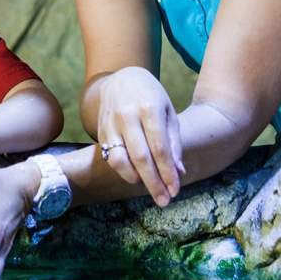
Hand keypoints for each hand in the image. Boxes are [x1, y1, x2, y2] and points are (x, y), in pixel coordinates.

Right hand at [96, 66, 183, 205]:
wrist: (121, 78)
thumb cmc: (151, 97)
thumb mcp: (168, 113)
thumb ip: (173, 142)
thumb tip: (179, 172)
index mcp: (149, 108)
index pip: (159, 148)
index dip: (167, 172)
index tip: (175, 190)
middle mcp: (127, 116)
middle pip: (140, 157)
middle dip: (153, 183)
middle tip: (164, 201)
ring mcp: (111, 123)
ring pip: (120, 160)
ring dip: (136, 180)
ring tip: (151, 189)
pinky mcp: (100, 131)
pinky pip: (110, 157)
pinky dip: (124, 172)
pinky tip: (137, 177)